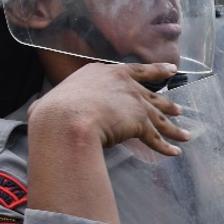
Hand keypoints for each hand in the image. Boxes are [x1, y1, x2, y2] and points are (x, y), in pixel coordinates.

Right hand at [28, 62, 189, 155]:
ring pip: (159, 117)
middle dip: (167, 104)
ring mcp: (134, 102)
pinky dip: (166, 147)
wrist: (68, 119)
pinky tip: (175, 152)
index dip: (156, 70)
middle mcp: (124, 84)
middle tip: (179, 108)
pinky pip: (156, 138)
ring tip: (184, 133)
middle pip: (152, 95)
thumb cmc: (53, 111)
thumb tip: (39, 111)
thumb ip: (55, 102)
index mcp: (104, 73)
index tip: (171, 70)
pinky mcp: (140, 122)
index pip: (136, 70)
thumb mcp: (53, 99)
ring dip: (173, 127)